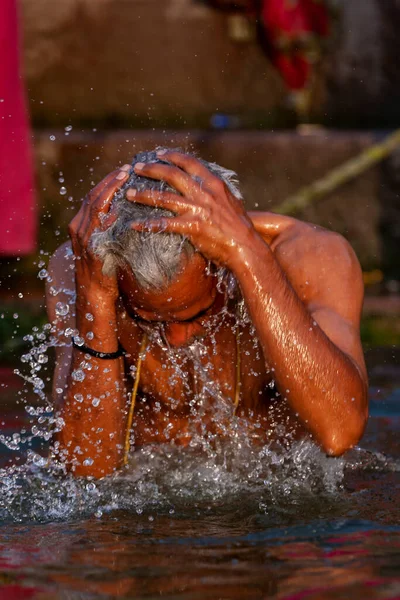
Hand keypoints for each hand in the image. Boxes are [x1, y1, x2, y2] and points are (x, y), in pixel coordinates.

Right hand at [68, 166, 129, 301]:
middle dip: (110, 180)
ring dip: (110, 188)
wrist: (94, 294)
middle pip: (93, 195)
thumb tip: (128, 215)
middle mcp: (78, 227)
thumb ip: (111, 229)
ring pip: (95, 204)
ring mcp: (83, 236)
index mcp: (79, 224)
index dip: (107, 182)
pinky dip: (109, 209)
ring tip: (125, 176)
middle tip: (127, 168)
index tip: (122, 171)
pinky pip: (99, 223)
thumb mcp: (105, 245)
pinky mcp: (90, 246)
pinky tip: (122, 200)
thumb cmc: (105, 271)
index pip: (93, 196)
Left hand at [125, 151, 259, 269]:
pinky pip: (163, 224)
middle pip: (172, 174)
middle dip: (151, 169)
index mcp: (214, 183)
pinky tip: (134, 225)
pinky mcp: (192, 227)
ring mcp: (197, 209)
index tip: (158, 153)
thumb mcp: (230, 201)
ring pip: (163, 197)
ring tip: (128, 193)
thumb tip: (205, 184)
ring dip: (143, 194)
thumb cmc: (239, 227)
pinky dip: (146, 224)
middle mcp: (204, 193)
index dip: (171, 156)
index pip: (189, 162)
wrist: (246, 246)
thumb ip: (215, 191)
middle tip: (136, 167)